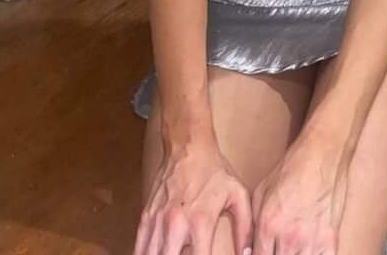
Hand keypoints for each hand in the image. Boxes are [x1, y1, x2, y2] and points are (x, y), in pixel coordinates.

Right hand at [133, 136, 252, 254]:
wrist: (187, 144)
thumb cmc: (213, 170)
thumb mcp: (237, 194)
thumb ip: (245, 228)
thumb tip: (247, 254)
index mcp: (200, 223)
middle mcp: (176, 225)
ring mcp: (158, 221)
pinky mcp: (146, 215)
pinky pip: (139, 245)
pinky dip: (143, 253)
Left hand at [250, 135, 348, 254]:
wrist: (321, 155)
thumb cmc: (291, 169)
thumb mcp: (261, 192)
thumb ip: (252, 223)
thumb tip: (248, 249)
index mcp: (268, 225)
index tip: (261, 253)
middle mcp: (289, 238)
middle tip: (278, 247)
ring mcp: (312, 241)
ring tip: (292, 248)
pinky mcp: (331, 241)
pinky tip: (309, 251)